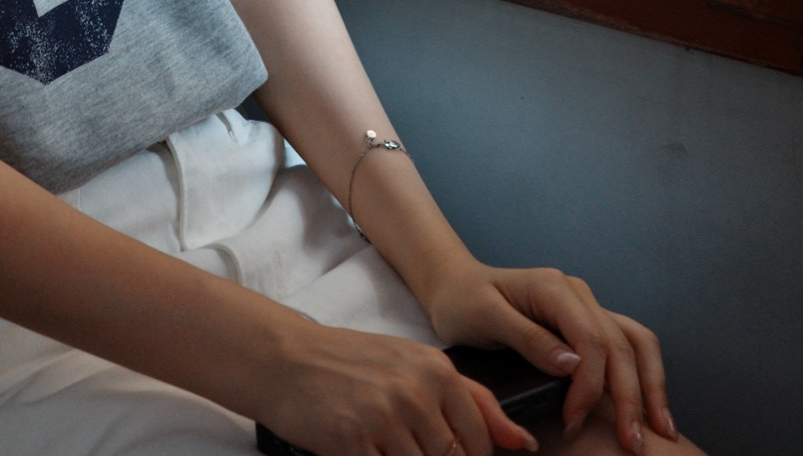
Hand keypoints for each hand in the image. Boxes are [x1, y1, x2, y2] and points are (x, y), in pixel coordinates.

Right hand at [259, 317, 540, 455]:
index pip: (479, 440)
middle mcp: (415, 391)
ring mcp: (384, 417)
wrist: (285, 358)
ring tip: (386, 441)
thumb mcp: (414, 364)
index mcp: (436, 370)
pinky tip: (368, 448)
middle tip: (410, 444)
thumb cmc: (351, 362)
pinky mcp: (354, 441)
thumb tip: (521, 442)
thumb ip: (472, 400)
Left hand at [423, 261, 675, 453]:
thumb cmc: (464, 301)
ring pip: (635, 342)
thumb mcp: (484, 316)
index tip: (574, 423)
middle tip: (632, 444)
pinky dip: (645, 376)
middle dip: (629, 397)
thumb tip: (572, 364)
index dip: (589, 386)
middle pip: (619, 345)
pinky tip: (652, 408)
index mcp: (553, 287)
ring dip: (650, 386)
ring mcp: (586, 306)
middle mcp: (577, 293)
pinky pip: (628, 346)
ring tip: (661, 431)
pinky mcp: (587, 323)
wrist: (456, 285)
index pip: (590, 340)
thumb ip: (528, 337)